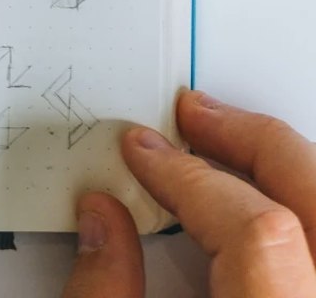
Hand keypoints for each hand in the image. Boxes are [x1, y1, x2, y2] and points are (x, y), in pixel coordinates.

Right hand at [62, 89, 315, 296]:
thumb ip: (106, 291)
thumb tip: (102, 223)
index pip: (254, 229)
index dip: (188, 176)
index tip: (143, 153)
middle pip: (314, 198)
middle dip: (253, 142)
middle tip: (197, 116)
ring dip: (285, 165)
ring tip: (233, 145)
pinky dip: (297, 205)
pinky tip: (257, 201)